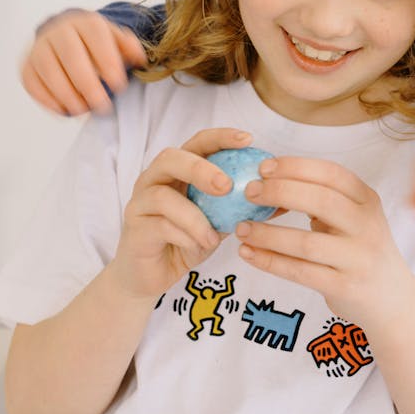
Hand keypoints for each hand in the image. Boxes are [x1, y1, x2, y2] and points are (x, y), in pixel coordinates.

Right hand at [20, 10, 148, 115]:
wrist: (65, 35)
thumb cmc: (96, 44)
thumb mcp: (116, 40)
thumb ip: (129, 48)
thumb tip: (139, 59)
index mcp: (85, 23)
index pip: (96, 38)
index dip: (108, 62)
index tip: (119, 86)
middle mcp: (59, 31)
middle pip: (71, 57)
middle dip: (89, 86)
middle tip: (103, 106)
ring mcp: (39, 48)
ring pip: (50, 72)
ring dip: (68, 96)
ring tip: (84, 110)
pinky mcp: (26, 66)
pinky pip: (33, 84)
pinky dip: (49, 101)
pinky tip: (65, 110)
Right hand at [109, 128, 253, 299]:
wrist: (154, 276)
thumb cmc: (188, 242)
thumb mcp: (220, 223)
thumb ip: (241, 208)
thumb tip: (280, 201)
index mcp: (178, 171)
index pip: (197, 143)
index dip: (221, 137)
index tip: (248, 140)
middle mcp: (154, 180)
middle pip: (171, 158)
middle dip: (200, 168)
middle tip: (227, 185)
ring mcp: (140, 203)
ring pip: (163, 196)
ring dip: (195, 216)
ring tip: (215, 236)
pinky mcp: (134, 229)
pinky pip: (159, 226)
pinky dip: (185, 235)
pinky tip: (200, 245)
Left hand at [234, 157, 411, 323]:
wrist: (392, 300)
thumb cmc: (360, 251)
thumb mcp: (353, 218)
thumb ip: (322, 200)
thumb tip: (269, 181)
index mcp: (367, 200)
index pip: (331, 174)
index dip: (295, 167)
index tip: (264, 168)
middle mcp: (367, 226)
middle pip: (321, 201)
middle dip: (279, 192)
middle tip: (248, 192)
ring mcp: (358, 258)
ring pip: (306, 242)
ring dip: (267, 233)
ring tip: (241, 228)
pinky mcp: (344, 287)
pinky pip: (300, 272)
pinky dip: (270, 261)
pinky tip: (249, 253)